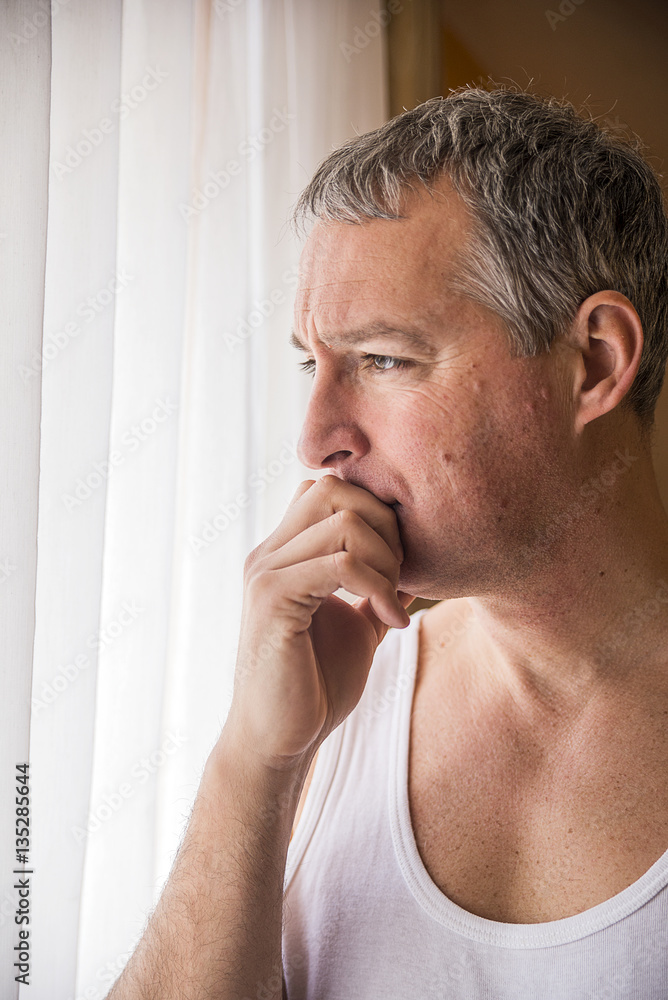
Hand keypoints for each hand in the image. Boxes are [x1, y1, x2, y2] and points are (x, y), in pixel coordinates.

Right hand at [224, 475, 415, 766]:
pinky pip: (339, 564)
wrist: (280, 738)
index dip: (375, 514)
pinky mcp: (273, 600)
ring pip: (343, 521)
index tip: (399, 567)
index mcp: (284, 553)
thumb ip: (372, 590)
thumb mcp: (356, 626)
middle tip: (401, 579)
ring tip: (394, 605)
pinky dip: (377, 587)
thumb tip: (412, 568)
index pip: (329, 488)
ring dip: (386, 561)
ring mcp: (267, 572)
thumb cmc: (316, 686)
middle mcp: (269, 553)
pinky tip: (392, 624)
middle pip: (335, 489)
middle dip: (385, 527)